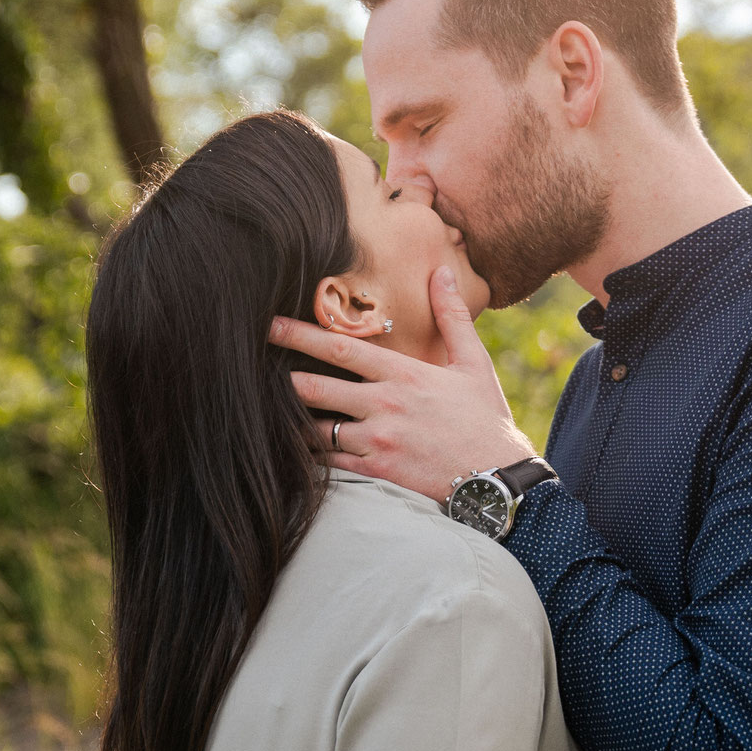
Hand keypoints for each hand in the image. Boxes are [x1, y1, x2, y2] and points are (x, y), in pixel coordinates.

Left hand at [269, 267, 534, 502]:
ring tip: (270, 413)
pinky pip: (331, 462)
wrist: (499, 478)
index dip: (300, 334)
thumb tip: (441, 272)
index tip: (271, 324)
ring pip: (316, 429)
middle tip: (252, 369)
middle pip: (316, 388)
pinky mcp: (378, 472)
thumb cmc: (486, 418)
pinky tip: (295, 450)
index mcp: (404, 374)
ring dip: (293, 421)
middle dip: (283, 378)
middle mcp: (385, 405)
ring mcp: (379, 441)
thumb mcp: (473, 363)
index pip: (341, 348)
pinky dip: (311, 455)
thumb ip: (452, 316)